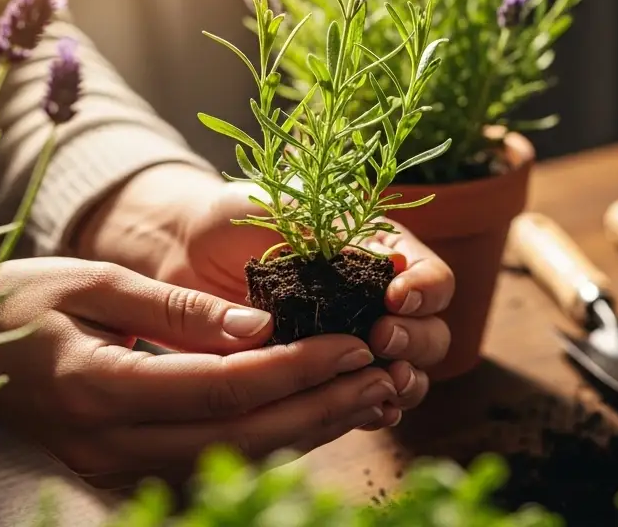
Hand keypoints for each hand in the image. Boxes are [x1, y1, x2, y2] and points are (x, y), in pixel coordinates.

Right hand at [0, 257, 396, 488]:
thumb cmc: (8, 305)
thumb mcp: (90, 282)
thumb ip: (177, 309)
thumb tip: (260, 323)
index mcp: (101, 388)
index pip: (226, 388)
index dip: (297, 369)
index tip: (353, 343)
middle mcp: (110, 442)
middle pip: (241, 436)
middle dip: (319, 408)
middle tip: (382, 376)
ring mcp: (111, 466)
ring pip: (231, 461)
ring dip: (304, 432)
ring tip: (368, 399)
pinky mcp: (116, 468)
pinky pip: (208, 463)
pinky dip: (265, 443)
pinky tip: (309, 419)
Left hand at [74, 165, 455, 429]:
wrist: (185, 254)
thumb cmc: (235, 217)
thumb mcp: (280, 207)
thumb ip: (326, 230)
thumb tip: (383, 261)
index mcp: (380, 254)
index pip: (431, 275)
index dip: (425, 288)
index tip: (397, 295)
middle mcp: (377, 303)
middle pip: (432, 332)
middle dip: (417, 339)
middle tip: (382, 338)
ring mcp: (354, 345)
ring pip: (409, 374)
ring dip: (405, 382)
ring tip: (384, 382)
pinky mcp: (323, 380)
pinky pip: (363, 403)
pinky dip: (373, 410)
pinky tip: (369, 411)